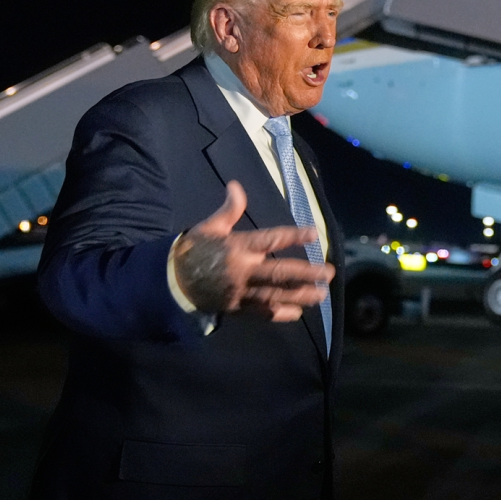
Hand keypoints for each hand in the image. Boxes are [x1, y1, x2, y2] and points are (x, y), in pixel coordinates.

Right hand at [172, 181, 334, 320]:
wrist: (171, 281)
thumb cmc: (194, 250)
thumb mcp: (210, 227)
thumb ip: (229, 210)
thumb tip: (236, 186)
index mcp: (238, 247)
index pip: (271, 240)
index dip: (293, 236)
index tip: (314, 233)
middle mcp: (243, 270)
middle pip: (280, 272)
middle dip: (307, 273)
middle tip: (329, 273)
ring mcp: (242, 291)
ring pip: (276, 295)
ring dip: (301, 295)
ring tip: (322, 294)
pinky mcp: (238, 308)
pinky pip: (262, 313)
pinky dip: (281, 314)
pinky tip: (298, 313)